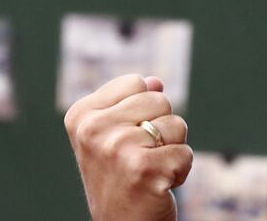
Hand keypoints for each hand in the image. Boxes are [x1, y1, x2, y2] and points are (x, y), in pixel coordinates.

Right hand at [64, 74, 193, 220]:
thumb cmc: (122, 180)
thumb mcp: (116, 137)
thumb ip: (133, 105)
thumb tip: (156, 81)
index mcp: (81, 116)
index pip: (137, 82)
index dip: (142, 111)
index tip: (126, 140)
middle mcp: (92, 130)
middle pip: (160, 99)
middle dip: (161, 129)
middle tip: (140, 158)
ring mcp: (116, 148)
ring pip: (176, 124)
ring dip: (171, 150)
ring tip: (148, 171)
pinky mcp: (142, 169)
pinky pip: (186, 153)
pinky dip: (180, 171)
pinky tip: (157, 186)